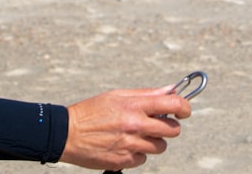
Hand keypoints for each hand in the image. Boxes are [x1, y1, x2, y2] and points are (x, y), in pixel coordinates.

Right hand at [60, 86, 190, 169]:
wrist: (67, 133)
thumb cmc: (92, 111)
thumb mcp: (117, 95)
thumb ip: (146, 94)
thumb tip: (170, 90)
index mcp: (134, 106)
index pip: (173, 105)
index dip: (184, 107)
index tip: (184, 110)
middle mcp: (135, 125)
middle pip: (173, 130)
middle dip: (169, 127)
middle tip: (157, 123)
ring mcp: (131, 145)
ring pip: (160, 147)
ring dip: (153, 141)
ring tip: (135, 134)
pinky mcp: (124, 161)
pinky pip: (143, 158)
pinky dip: (137, 152)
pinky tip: (124, 144)